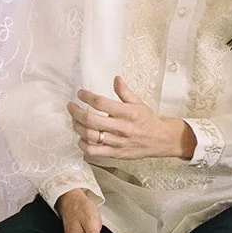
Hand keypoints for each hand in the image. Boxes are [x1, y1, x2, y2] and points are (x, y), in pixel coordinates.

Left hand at [69, 76, 195, 160]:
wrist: (160, 140)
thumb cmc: (148, 121)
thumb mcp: (138, 102)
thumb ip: (125, 92)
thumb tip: (116, 79)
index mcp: (127, 113)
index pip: (101, 103)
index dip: (87, 97)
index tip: (80, 93)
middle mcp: (122, 128)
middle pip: (91, 120)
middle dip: (76, 112)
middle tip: (71, 106)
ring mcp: (117, 142)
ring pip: (90, 136)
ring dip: (77, 127)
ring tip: (74, 120)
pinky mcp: (115, 154)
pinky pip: (94, 152)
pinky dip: (84, 145)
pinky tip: (82, 138)